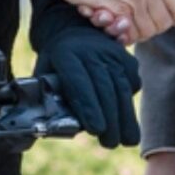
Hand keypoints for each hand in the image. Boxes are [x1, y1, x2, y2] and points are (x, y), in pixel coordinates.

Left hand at [33, 26, 140, 147]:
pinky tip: (127, 119)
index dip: (88, 107)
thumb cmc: (56, 62)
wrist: (75, 30)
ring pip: (121, 87)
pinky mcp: (126, 57)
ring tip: (126, 141)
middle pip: (104, 88)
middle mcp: (91, 51)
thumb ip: (45, 98)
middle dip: (110, 119)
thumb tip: (46, 129)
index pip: (78, 83)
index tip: (95, 130)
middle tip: (111, 144)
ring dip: (125, 116)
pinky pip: (132, 82)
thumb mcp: (43, 73)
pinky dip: (130, 102)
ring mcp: (112, 52)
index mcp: (65, 55)